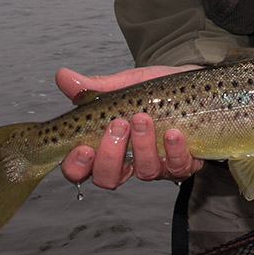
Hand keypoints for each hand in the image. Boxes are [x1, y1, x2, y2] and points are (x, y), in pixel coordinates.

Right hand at [57, 65, 204, 188]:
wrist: (190, 81)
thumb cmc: (154, 89)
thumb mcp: (122, 85)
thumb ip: (94, 87)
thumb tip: (62, 76)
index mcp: (105, 146)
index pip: (80, 170)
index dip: (77, 166)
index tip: (83, 147)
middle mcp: (128, 161)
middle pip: (108, 178)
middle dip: (110, 155)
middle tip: (118, 125)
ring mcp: (156, 164)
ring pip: (144, 172)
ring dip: (143, 147)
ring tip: (144, 118)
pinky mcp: (183, 162)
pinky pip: (178, 167)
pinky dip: (175, 151)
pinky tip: (174, 133)